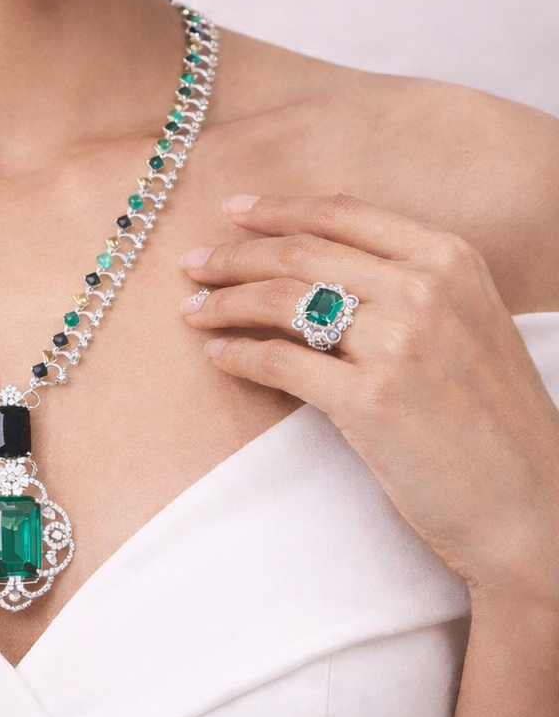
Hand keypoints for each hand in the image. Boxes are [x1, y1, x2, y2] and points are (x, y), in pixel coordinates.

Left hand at [179, 191, 558, 607]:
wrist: (534, 506)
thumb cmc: (496, 419)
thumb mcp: (470, 321)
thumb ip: (409, 281)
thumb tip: (316, 260)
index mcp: (449, 257)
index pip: (342, 213)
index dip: (279, 210)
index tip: (235, 212)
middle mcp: (423, 288)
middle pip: (300, 252)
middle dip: (235, 255)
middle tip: (193, 262)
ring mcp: (397, 342)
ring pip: (281, 300)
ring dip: (225, 302)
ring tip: (193, 311)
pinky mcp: (369, 399)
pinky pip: (280, 363)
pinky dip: (239, 355)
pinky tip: (219, 355)